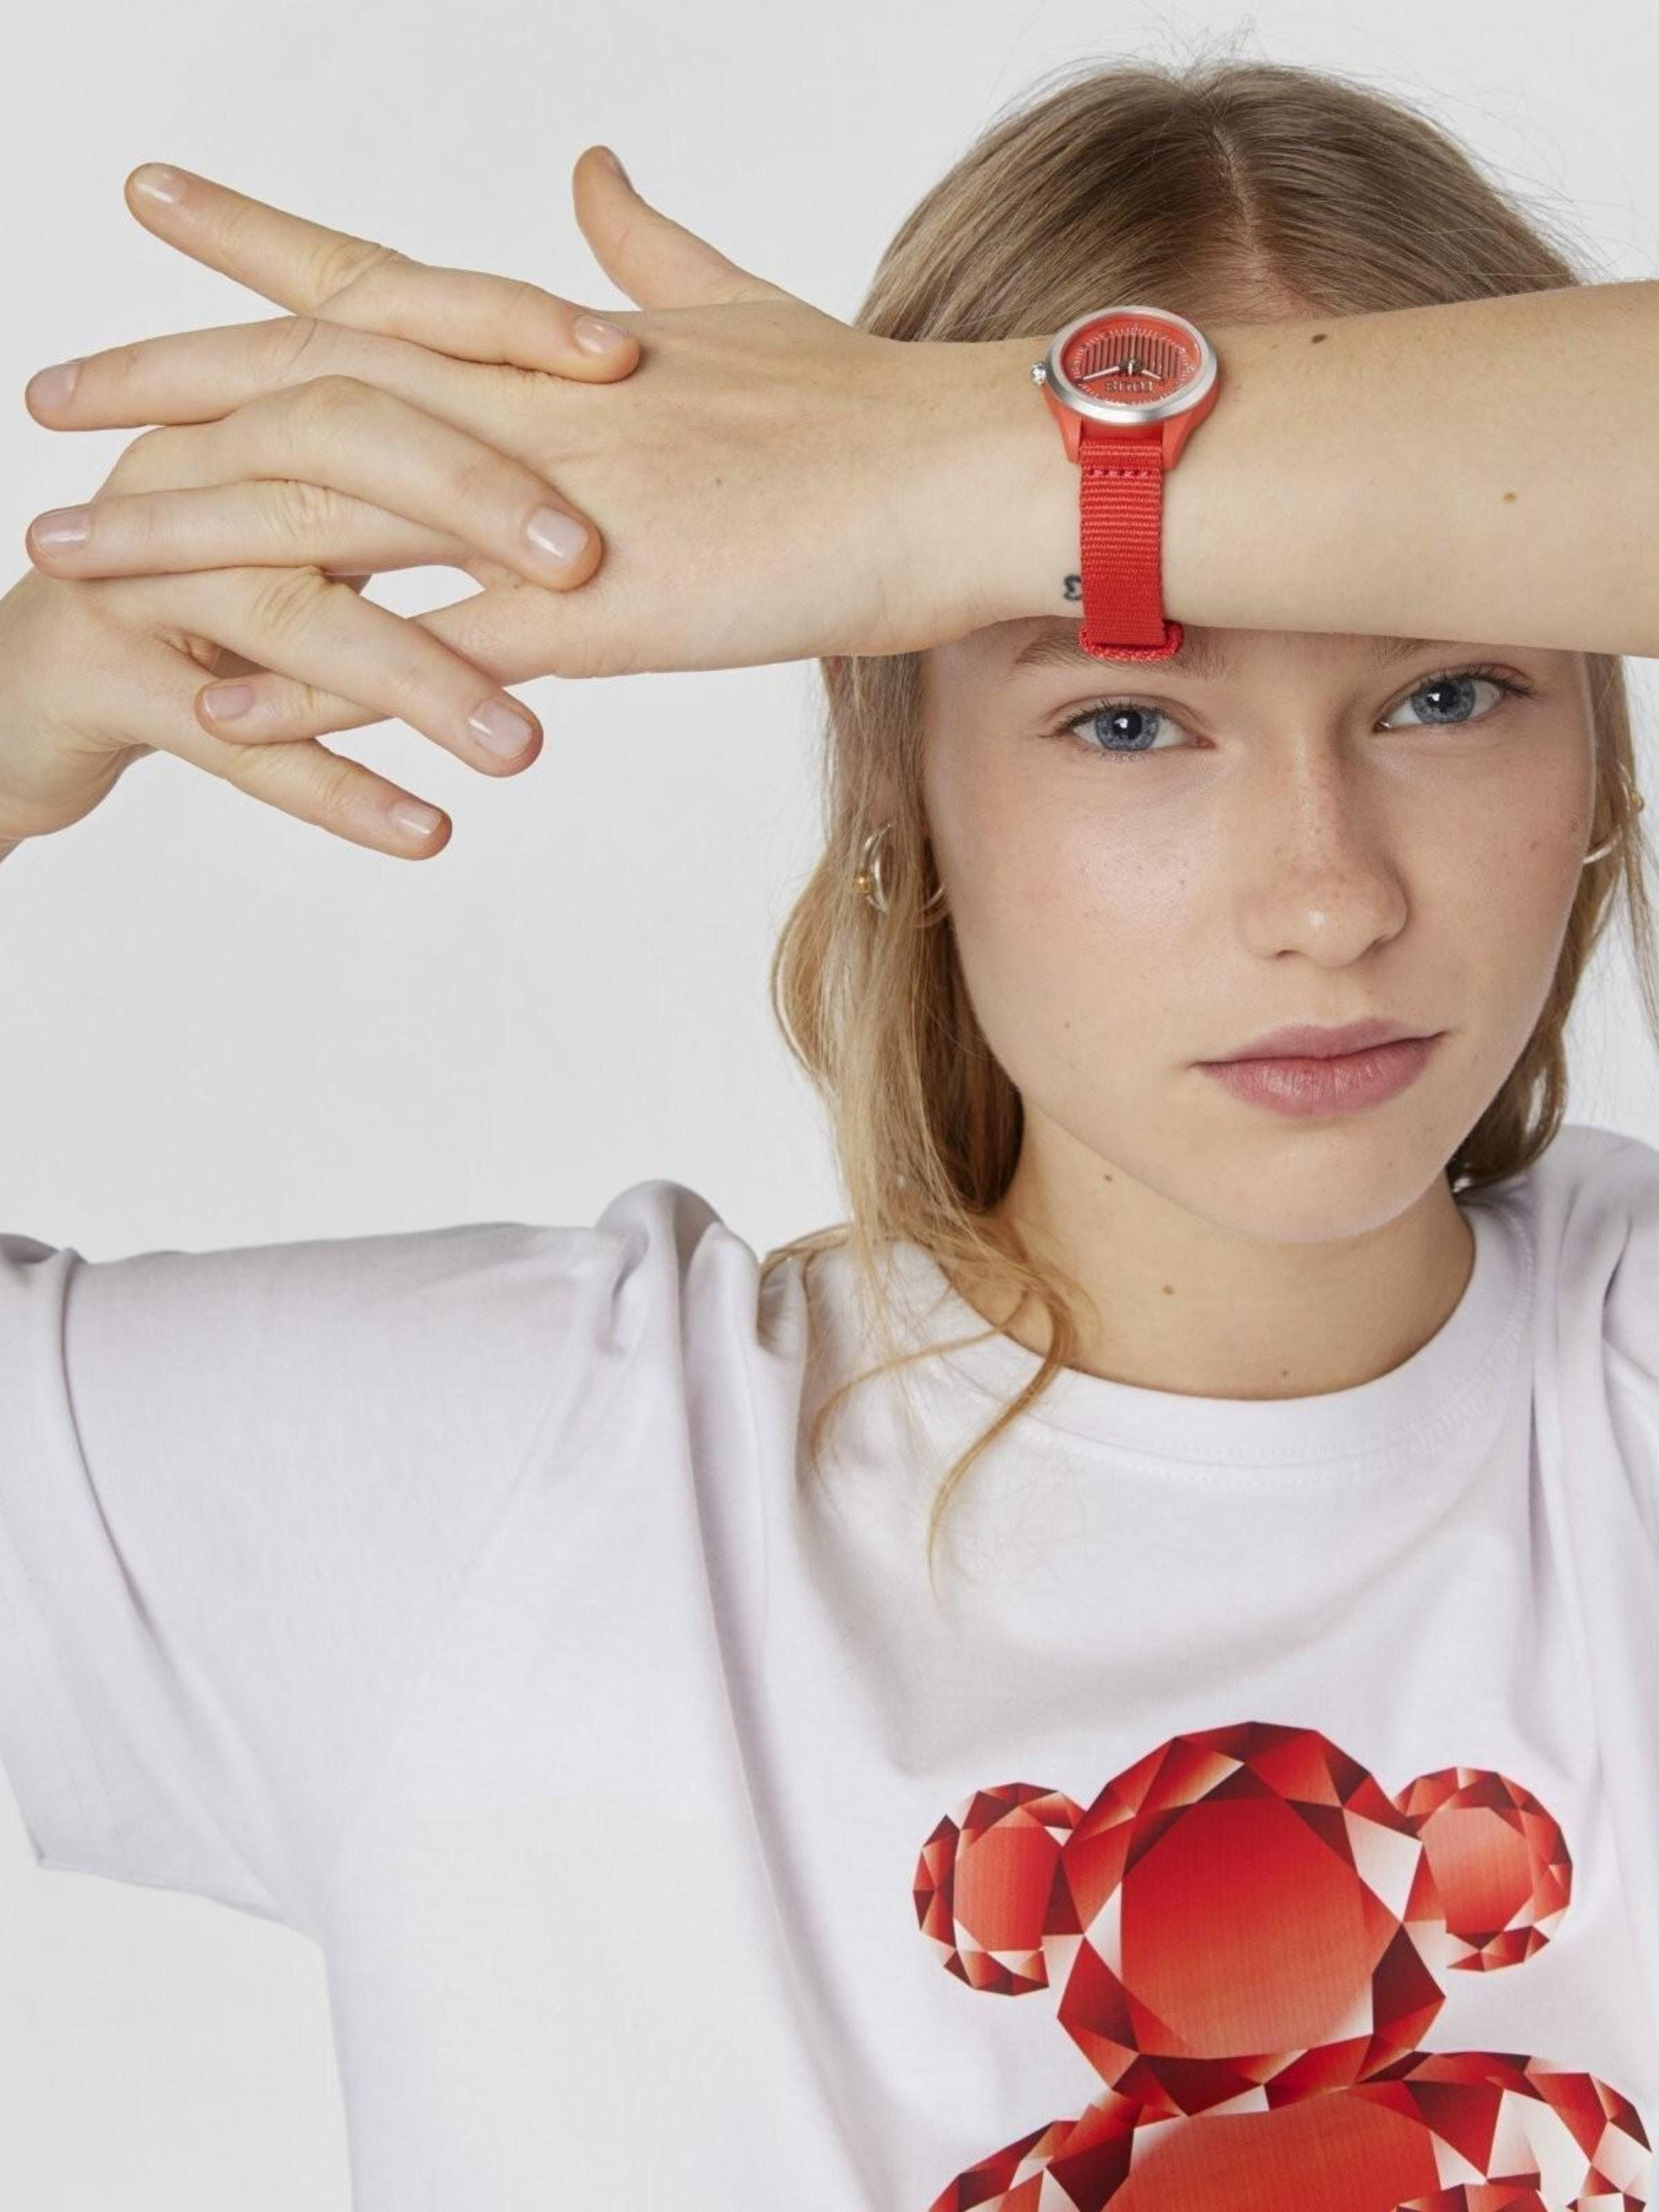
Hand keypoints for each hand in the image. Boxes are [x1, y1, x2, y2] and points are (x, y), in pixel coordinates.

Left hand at [22, 156, 1012, 755]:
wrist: (966, 470)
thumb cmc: (877, 405)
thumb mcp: (743, 308)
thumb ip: (649, 248)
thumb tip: (591, 172)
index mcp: (556, 342)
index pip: (373, 271)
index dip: (252, 239)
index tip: (151, 201)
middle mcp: (524, 403)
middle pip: (303, 382)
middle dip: (159, 385)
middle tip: (40, 400)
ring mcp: (550, 507)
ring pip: (331, 512)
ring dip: (189, 536)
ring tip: (70, 558)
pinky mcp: (597, 616)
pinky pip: (425, 654)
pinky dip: (318, 685)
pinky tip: (227, 711)